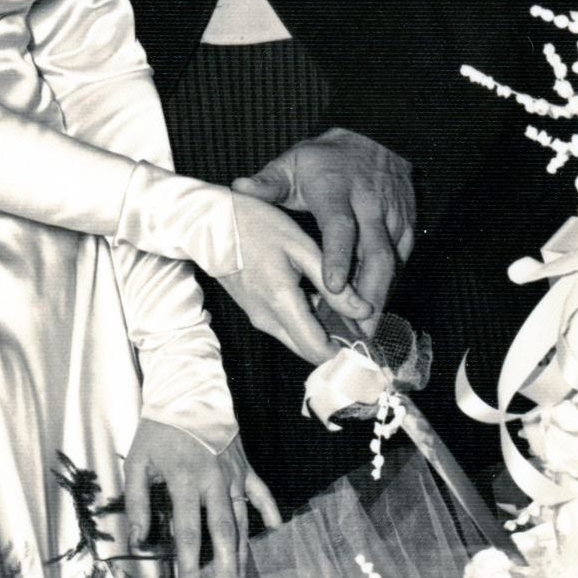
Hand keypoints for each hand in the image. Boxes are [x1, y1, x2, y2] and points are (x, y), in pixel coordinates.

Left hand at [124, 425, 280, 577]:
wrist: (187, 391)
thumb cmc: (159, 429)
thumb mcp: (138, 462)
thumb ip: (138, 502)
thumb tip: (139, 539)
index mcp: (185, 480)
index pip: (187, 532)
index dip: (189, 565)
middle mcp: (213, 480)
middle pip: (222, 531)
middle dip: (224, 565)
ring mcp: (233, 474)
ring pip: (242, 518)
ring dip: (242, 549)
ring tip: (241, 577)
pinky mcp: (245, 466)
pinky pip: (261, 493)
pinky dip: (269, 512)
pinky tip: (277, 531)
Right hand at [215, 195, 359, 365]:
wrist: (207, 222)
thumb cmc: (255, 225)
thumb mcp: (301, 247)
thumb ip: (333, 285)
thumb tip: (364, 312)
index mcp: (281, 302)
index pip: (318, 350)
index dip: (346, 356)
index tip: (369, 348)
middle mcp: (267, 319)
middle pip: (310, 352)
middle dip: (338, 348)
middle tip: (365, 331)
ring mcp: (258, 317)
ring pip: (299, 341)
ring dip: (324, 335)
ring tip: (349, 313)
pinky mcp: (254, 311)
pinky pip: (287, 328)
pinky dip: (309, 323)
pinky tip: (323, 301)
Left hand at [235, 128, 416, 321]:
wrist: (373, 140)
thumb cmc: (324, 160)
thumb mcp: (292, 164)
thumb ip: (269, 182)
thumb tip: (240, 189)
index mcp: (336, 191)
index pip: (341, 227)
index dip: (339, 257)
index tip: (332, 286)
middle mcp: (369, 205)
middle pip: (376, 254)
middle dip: (368, 293)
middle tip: (358, 329)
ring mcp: (392, 216)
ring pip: (392, 262)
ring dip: (381, 296)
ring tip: (368, 331)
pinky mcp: (406, 226)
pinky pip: (402, 261)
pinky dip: (390, 286)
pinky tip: (377, 310)